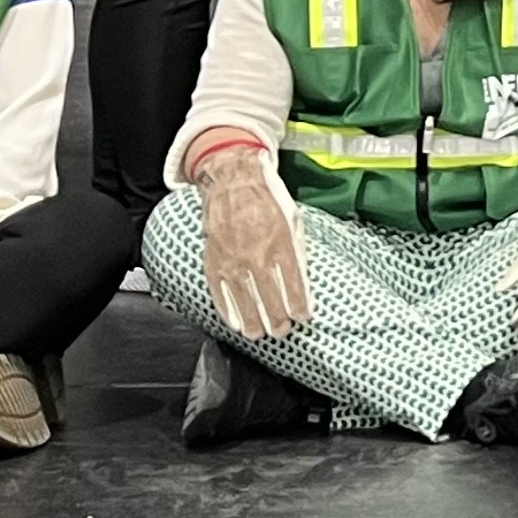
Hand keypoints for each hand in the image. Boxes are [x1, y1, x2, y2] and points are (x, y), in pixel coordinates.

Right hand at [192, 146, 311, 341]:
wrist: (233, 184)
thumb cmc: (266, 200)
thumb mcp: (293, 221)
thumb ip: (298, 251)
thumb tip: (303, 282)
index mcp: (281, 245)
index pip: (294, 286)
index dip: (299, 306)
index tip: (303, 317)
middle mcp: (257, 256)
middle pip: (270, 300)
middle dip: (278, 320)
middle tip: (282, 330)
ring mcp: (233, 262)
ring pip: (245, 302)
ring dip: (254, 322)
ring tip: (260, 334)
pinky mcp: (214, 262)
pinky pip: (221, 293)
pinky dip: (229, 311)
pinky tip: (236, 323)